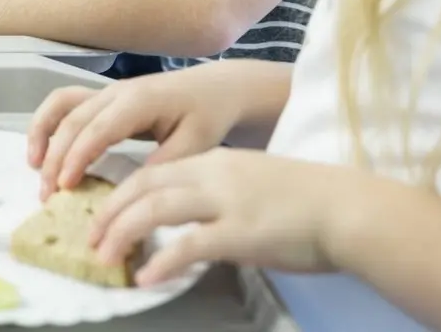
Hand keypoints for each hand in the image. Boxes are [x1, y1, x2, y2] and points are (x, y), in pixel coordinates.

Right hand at [27, 68, 242, 198]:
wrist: (215, 89)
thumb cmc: (207, 115)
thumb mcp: (196, 144)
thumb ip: (164, 163)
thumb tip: (132, 189)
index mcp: (138, 101)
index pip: (97, 130)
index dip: (77, 158)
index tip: (65, 187)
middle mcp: (116, 93)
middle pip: (73, 120)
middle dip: (55, 157)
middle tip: (47, 194)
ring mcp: (107, 93)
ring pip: (62, 106)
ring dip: (43, 134)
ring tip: (33, 167)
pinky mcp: (103, 98)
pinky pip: (67, 104)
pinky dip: (49, 124)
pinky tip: (43, 151)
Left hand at [89, 149, 377, 282]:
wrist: (350, 207)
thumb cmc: (309, 201)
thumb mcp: (254, 184)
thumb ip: (220, 194)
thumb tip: (193, 220)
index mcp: (215, 162)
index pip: (151, 173)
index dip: (119, 194)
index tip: (101, 216)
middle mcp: (213, 175)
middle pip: (142, 186)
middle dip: (109, 212)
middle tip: (90, 239)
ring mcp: (225, 202)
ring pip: (154, 209)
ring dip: (122, 234)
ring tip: (105, 258)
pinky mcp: (240, 233)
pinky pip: (187, 245)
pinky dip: (160, 261)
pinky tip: (145, 277)